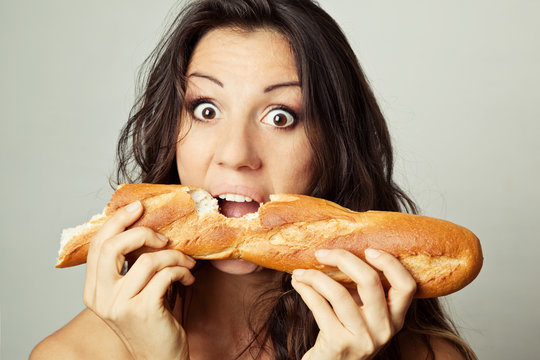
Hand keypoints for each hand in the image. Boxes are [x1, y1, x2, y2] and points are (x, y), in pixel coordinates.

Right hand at [83, 200, 195, 359]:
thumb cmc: (152, 320)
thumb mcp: (134, 291)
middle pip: (113, 246)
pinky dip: (182, 270)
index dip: (117, 222)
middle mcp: (101, 298)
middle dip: (142, 232)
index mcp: (93, 290)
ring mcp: (120, 306)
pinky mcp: (143, 310)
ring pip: (149, 259)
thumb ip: (131, 266)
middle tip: (164, 236)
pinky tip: (189, 277)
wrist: (160, 358)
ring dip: (175, 257)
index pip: (98, 245)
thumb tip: (146, 226)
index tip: (138, 208)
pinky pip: (166, 274)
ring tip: (187, 263)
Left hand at [291, 248, 415, 359]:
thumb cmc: (344, 336)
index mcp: (395, 318)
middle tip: (323, 253)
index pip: (406, 285)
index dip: (390, 263)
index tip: (368, 249)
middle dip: (343, 259)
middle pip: (371, 281)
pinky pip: (319, 306)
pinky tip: (298, 283)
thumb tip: (340, 253)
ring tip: (301, 272)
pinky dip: (305, 290)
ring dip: (315, 276)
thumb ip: (361, 291)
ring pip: (339, 293)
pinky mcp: (339, 344)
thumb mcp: (362, 315)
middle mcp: (384, 329)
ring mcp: (363, 339)